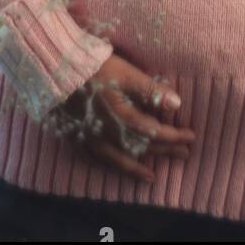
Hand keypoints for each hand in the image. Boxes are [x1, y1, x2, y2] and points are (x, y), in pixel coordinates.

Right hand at [47, 53, 197, 183]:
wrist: (53, 71)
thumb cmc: (93, 68)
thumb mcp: (124, 72)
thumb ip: (150, 89)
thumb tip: (177, 103)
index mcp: (121, 116)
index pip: (154, 132)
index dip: (174, 136)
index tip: (191, 137)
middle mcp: (107, 134)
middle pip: (141, 148)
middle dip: (164, 151)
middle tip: (184, 155)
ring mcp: (90, 140)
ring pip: (118, 161)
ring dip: (138, 168)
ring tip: (152, 176)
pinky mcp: (75, 139)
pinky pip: (95, 161)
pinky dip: (109, 167)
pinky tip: (117, 170)